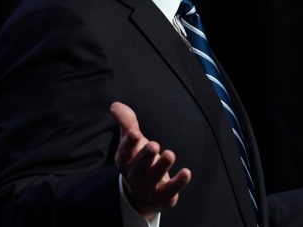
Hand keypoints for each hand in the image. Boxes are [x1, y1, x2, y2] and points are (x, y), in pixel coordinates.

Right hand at [110, 102, 191, 217]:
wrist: (141, 196)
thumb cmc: (137, 160)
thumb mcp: (131, 141)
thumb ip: (127, 122)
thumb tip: (115, 105)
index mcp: (125, 161)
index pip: (124, 152)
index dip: (129, 143)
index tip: (135, 133)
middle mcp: (134, 176)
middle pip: (138, 167)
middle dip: (145, 156)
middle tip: (154, 145)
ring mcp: (148, 187)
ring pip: (154, 178)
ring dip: (161, 166)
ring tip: (170, 154)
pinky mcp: (163, 196)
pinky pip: (170, 190)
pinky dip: (178, 182)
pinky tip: (186, 172)